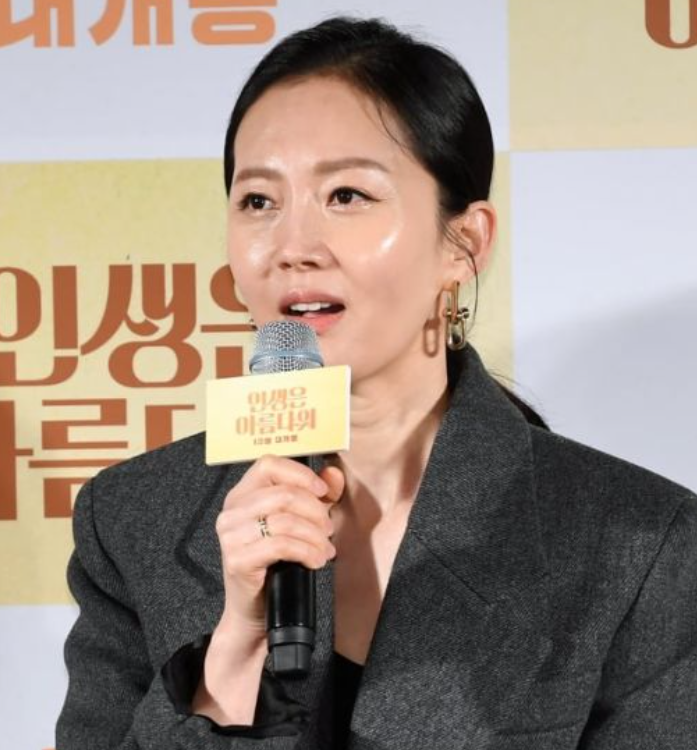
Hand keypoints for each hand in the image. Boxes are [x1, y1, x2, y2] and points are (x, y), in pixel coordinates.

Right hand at [214, 454, 343, 645]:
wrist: (255, 608)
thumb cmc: (275, 563)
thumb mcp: (300, 522)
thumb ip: (317, 495)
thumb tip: (333, 473)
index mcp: (242, 495)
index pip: (268, 465)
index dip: (300, 474)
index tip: (323, 490)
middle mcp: (231, 512)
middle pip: (284, 494)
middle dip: (315, 512)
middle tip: (328, 529)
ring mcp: (230, 536)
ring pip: (285, 520)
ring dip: (315, 535)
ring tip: (324, 548)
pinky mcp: (237, 559)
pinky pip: (281, 545)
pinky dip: (307, 551)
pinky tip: (315, 560)